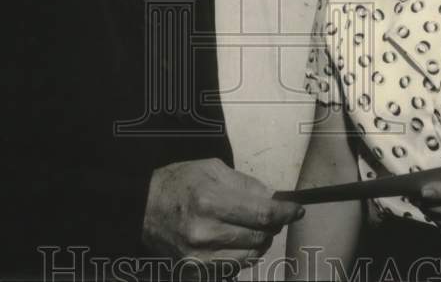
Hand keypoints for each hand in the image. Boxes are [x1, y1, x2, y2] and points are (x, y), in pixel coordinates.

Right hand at [142, 158, 304, 269]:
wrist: (143, 208)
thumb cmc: (179, 182)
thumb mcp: (212, 169)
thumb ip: (246, 184)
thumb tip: (274, 199)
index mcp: (210, 201)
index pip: (262, 214)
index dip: (285, 213)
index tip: (297, 210)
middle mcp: (205, 233)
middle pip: (260, 238)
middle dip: (272, 226)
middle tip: (269, 216)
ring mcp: (199, 257)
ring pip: (250, 257)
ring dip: (259, 243)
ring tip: (251, 228)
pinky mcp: (195, 272)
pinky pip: (233, 269)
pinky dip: (242, 256)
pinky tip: (234, 241)